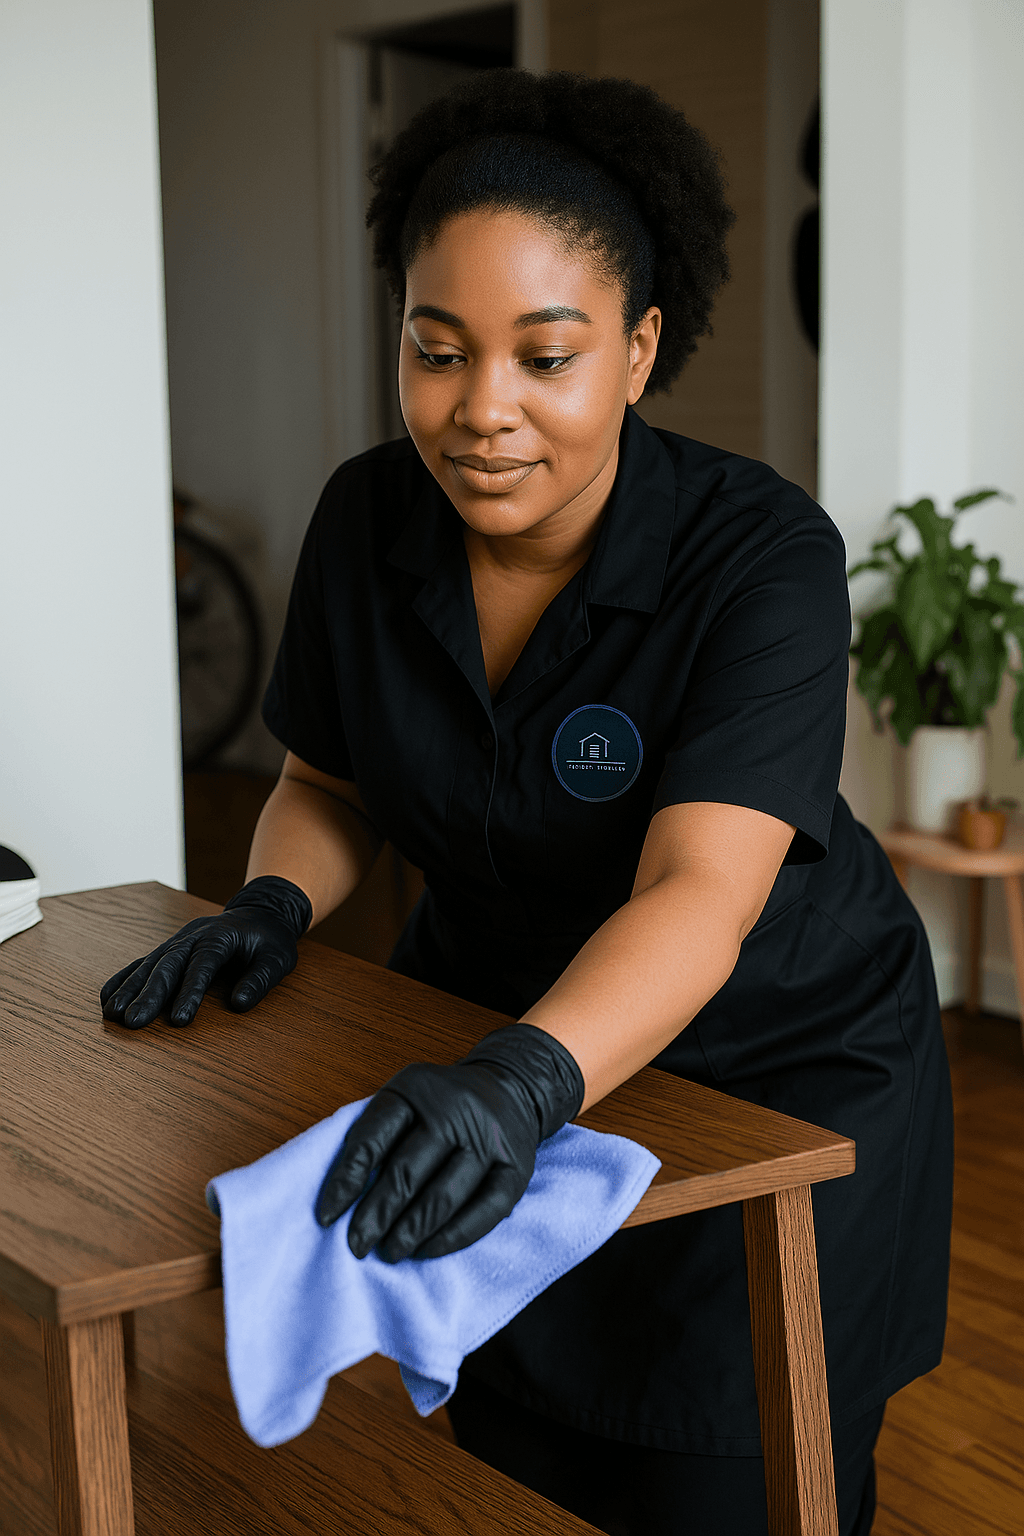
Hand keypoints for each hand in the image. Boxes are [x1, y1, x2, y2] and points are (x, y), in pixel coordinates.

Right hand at [100, 875, 311, 1027]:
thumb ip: (260, 979)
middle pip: (168, 964)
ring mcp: (178, 940)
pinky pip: (143, 962)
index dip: (190, 992)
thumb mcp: (278, 958)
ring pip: (150, 963)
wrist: (259, 913)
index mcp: (220, 936)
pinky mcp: (169, 948)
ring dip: (129, 989)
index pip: (203, 964)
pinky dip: (124, 979)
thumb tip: (238, 1005)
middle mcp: (193, 936)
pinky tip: (107, 997)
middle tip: (133, 1022)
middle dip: (149, 994)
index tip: (179, 1021)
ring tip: (112, 1014)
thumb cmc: (269, 940)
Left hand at [315, 1023, 584, 1262]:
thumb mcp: (405, 1098)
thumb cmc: (443, 1103)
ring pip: (443, 1196)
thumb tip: (339, 1199)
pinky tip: (427, 1250)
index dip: (346, 1180)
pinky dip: (452, 1237)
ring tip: (389, 1252)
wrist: (512, 1085)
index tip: (326, 1216)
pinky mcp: (516, 1169)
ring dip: (411, 1232)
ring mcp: (488, 1141)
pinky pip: (484, 1212)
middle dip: (376, 1215)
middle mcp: (454, 1112)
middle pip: (406, 1172)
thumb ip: (375, 1135)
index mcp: (415, 1090)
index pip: (372, 1138)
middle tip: (357, 1246)